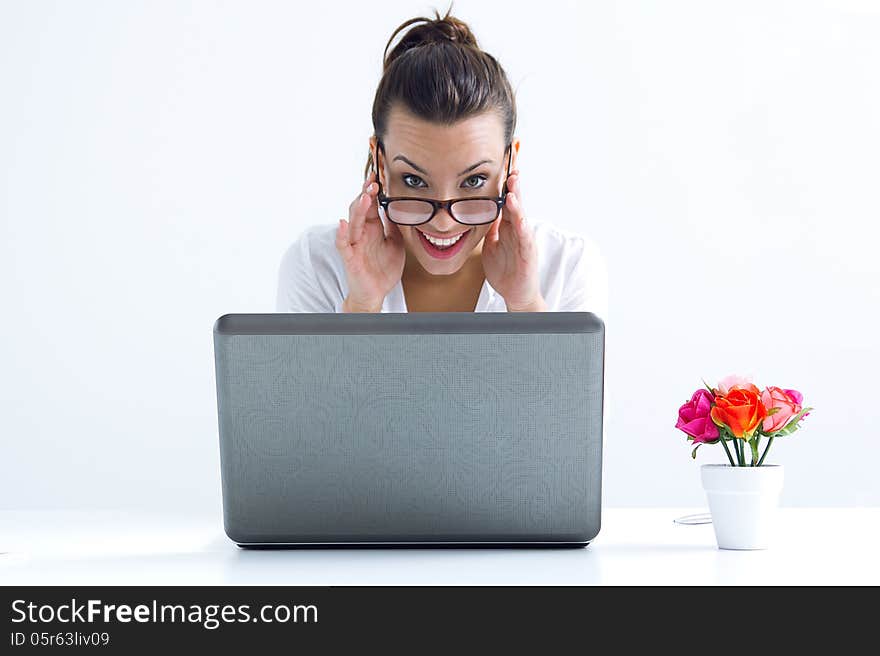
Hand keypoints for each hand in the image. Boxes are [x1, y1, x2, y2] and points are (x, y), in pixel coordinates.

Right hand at [336, 169, 405, 311]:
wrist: (376, 293)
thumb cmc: (383, 269)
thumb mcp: (396, 243)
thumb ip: (394, 226)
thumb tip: (398, 207)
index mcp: (373, 228)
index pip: (371, 204)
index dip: (374, 190)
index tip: (378, 175)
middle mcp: (362, 233)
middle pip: (360, 208)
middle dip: (366, 193)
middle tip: (373, 180)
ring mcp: (354, 244)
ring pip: (353, 221)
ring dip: (358, 208)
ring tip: (365, 196)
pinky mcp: (350, 257)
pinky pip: (343, 244)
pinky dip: (342, 234)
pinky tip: (343, 223)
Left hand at [481, 169, 544, 310]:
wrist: (516, 294)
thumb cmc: (506, 270)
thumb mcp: (491, 245)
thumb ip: (489, 228)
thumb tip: (480, 212)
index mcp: (508, 227)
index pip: (506, 202)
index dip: (504, 185)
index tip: (502, 167)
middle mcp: (517, 230)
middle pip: (516, 203)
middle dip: (513, 185)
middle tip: (511, 166)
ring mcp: (524, 240)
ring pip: (521, 216)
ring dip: (517, 200)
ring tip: (513, 185)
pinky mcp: (528, 253)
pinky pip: (524, 236)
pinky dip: (521, 224)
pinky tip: (518, 215)